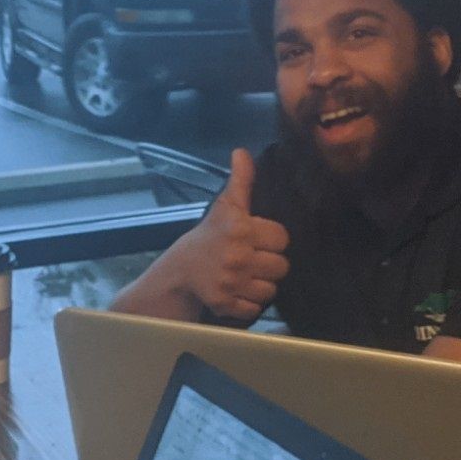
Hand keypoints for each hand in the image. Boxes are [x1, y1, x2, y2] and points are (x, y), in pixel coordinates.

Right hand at [170, 148, 289, 321]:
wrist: (178, 272)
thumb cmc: (206, 237)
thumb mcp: (224, 207)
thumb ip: (240, 181)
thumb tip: (242, 152)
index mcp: (241, 229)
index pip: (282, 238)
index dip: (273, 239)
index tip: (260, 240)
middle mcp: (238, 256)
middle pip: (282, 266)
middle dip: (270, 264)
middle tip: (255, 260)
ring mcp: (231, 282)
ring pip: (271, 289)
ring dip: (262, 284)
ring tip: (248, 276)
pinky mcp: (226, 304)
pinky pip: (255, 307)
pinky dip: (249, 303)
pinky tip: (239, 291)